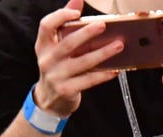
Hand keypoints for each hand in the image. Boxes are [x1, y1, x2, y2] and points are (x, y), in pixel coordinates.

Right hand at [32, 0, 121, 118]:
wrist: (49, 100)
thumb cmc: (57, 67)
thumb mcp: (55, 47)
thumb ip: (65, 23)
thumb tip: (78, 0)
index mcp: (43, 45)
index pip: (46, 26)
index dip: (60, 16)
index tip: (76, 13)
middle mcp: (48, 60)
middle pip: (68, 44)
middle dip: (86, 33)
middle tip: (103, 25)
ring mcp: (57, 77)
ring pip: (83, 63)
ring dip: (103, 53)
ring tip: (119, 45)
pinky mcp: (67, 90)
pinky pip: (89, 80)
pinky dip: (103, 75)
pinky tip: (115, 69)